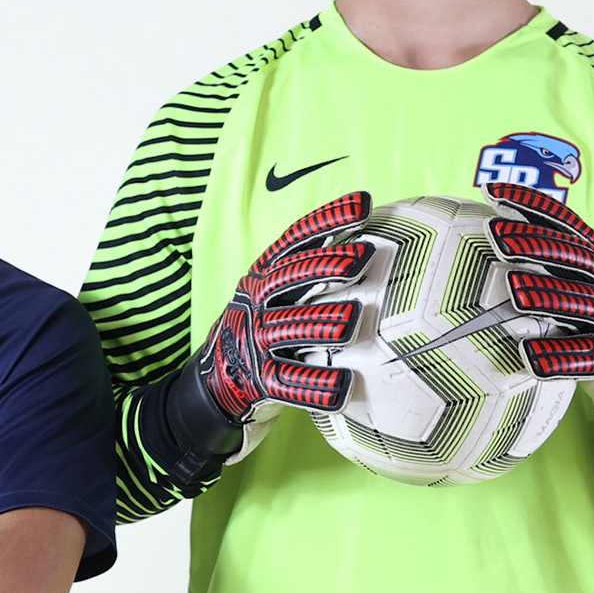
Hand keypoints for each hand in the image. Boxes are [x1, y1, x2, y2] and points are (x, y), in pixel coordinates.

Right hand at [196, 191, 374, 421]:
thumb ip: (312, 268)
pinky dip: (317, 386)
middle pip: (292, 277)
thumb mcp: (276, 290)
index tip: (364, 204)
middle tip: (365, 257)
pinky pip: (290, 382)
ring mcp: (256, 338)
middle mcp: (258, 300)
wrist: (215, 376)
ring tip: (354, 319)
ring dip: (322, 322)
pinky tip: (345, 387)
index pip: (298, 239)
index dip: (329, 219)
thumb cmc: (263, 324)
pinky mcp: (259, 378)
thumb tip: (378, 241)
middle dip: (328, 264)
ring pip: (289, 327)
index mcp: (265, 273)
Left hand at [482, 182, 593, 451]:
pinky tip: (528, 357)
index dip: (532, 207)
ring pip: (580, 304)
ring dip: (545, 295)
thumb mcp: (593, 285)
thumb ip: (558, 264)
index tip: (494, 193)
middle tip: (495, 235)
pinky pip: (584, 359)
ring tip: (513, 289)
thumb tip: (497, 239)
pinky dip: (556, 357)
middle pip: (573, 259)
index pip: (566, 226)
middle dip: (533, 245)